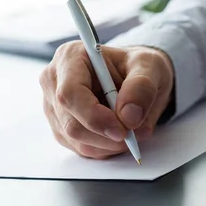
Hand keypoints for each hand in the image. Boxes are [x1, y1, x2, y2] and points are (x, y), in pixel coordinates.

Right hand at [39, 42, 173, 158]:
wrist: (137, 77)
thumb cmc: (138, 66)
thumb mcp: (150, 66)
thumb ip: (142, 87)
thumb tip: (130, 116)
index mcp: (70, 57)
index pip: (70, 93)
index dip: (94, 116)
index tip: (122, 130)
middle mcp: (55, 82)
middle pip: (71, 123)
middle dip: (106, 136)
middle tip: (134, 135)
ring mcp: (55, 107)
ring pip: (76, 140)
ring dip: (108, 144)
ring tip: (132, 131)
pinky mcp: (61, 127)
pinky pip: (81, 148)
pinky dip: (105, 148)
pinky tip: (119, 134)